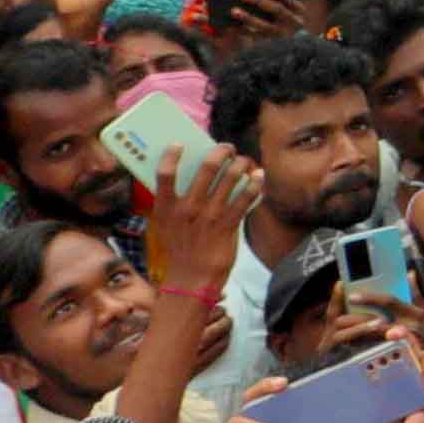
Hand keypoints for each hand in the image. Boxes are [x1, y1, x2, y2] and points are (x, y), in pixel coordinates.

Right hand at [142, 143, 261, 299]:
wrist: (191, 278)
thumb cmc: (179, 248)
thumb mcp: (165, 224)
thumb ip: (173, 201)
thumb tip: (188, 174)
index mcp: (166, 207)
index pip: (164, 174)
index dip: (171, 155)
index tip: (179, 144)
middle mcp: (188, 208)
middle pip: (207, 168)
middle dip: (221, 151)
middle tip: (227, 148)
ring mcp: (209, 216)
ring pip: (230, 179)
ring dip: (240, 164)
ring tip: (243, 161)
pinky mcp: (228, 225)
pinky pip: (245, 199)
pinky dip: (254, 185)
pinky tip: (259, 176)